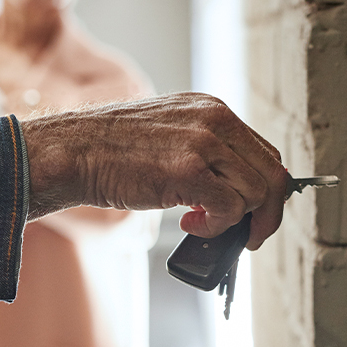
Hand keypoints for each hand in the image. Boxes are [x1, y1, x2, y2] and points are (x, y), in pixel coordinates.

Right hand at [21, 92, 285, 248]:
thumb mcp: (171, 136)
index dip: (266, 191)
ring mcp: (204, 143)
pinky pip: (231, 209)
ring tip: (200, 224)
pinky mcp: (190, 170)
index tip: (253, 215)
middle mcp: (216, 120)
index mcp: (214, 109)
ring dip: (235, 222)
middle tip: (246, 237)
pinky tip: (189, 225)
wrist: (74, 151)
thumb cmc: (114, 152)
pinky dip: (217, 227)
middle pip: (272, 175)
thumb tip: (238, 192)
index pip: (266, 154)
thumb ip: (207, 154)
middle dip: (265, 215)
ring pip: (256, 194)